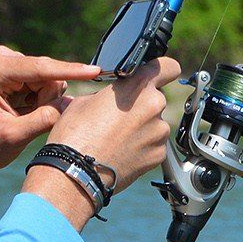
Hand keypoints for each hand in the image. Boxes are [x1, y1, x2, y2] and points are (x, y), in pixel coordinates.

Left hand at [0, 45, 103, 182]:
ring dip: (45, 101)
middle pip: (47, 74)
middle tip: (29, 119)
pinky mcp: (19, 69)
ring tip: (24, 116)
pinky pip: (47, 82)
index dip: (70, 71)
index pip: (40, 68)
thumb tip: (70, 103)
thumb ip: (43, 119)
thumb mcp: (15, 136)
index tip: (95, 71)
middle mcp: (1, 59)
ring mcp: (10, 62)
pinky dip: (42, 100)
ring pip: (50, 79)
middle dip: (47, 99)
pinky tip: (26, 110)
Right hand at [22, 57, 182, 226]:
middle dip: (141, 105)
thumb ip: (111, 93)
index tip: (157, 76)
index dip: (162, 70)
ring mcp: (159, 133)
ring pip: (156, 124)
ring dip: (142, 128)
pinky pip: (154, 145)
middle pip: (156, 99)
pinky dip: (143, 147)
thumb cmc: (74, 136)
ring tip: (117, 139)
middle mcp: (154, 106)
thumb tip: (117, 97)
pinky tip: (122, 152)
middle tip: (118, 118)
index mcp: (136, 86)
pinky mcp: (159, 155)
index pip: (168, 67)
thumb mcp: (84, 101)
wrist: (75, 174)